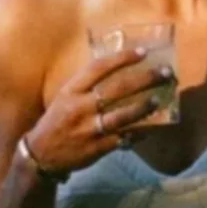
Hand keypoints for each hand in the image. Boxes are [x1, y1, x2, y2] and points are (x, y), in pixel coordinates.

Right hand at [24, 47, 170, 174]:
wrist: (41, 155)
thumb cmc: (57, 120)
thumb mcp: (65, 97)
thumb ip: (87, 85)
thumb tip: (119, 68)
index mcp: (71, 90)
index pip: (100, 67)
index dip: (123, 58)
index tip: (143, 52)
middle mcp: (80, 107)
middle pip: (117, 89)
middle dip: (145, 79)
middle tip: (165, 73)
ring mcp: (89, 129)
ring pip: (123, 116)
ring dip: (144, 107)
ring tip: (159, 99)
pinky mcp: (97, 148)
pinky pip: (124, 138)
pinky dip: (139, 133)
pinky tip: (151, 127)